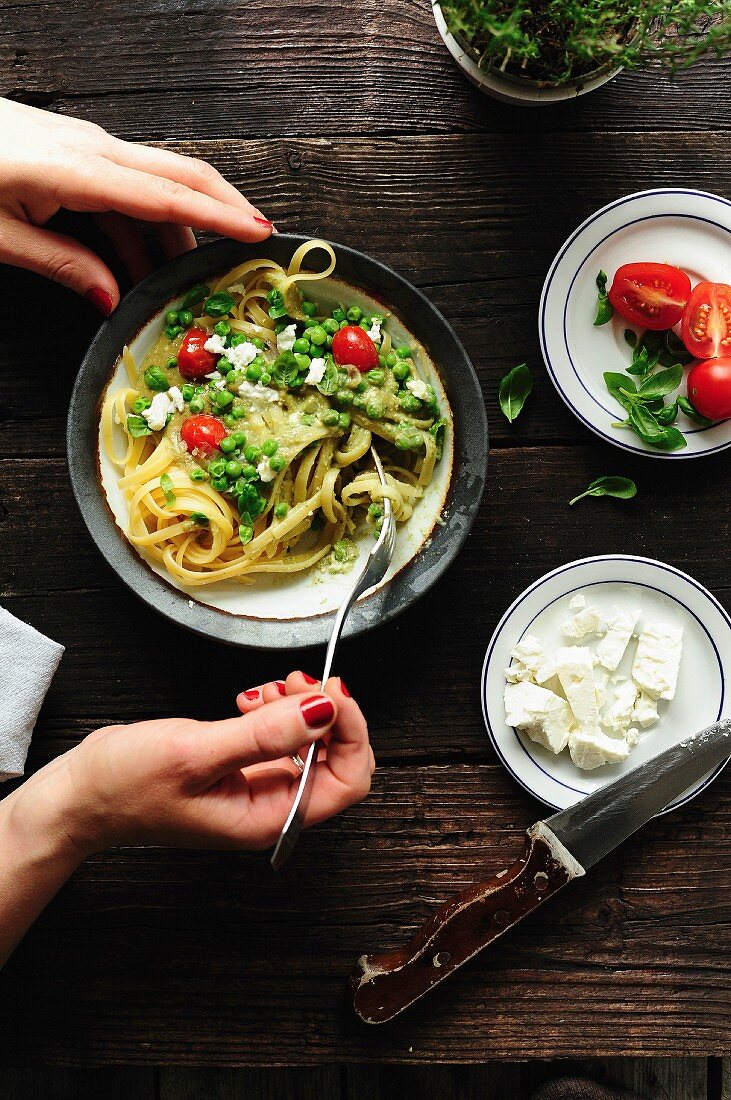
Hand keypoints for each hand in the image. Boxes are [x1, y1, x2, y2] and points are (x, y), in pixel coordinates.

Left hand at [0, 99, 273, 313]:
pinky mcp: (71, 155)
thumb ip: (62, 264)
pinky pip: (122, 192)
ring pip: (154, 185)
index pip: (167, 194)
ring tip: (186, 281)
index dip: (219, 216)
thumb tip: (113, 299)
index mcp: (79, 169)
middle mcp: (91, 149)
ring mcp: (83, 148)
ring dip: (176, 231)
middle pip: (179, 173)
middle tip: (259, 239)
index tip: (260, 232)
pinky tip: (137, 268)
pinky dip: (139, 229)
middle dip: (225, 205)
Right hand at [10, 675, 371, 856]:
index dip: (350, 731)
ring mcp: (256, 786)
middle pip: (337, 758)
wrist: (80, 794)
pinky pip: (279, 736)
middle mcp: (270, 805)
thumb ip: (266, 733)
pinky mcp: (239, 767)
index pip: (348, 778)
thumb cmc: (125, 787)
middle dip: (326, 714)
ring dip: (299, 707)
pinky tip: (249, 699)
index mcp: (269, 816)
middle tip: (300, 682)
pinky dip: (275, 711)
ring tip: (269, 689)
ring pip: (310, 742)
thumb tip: (325, 711)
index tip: (331, 693)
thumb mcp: (197, 753)